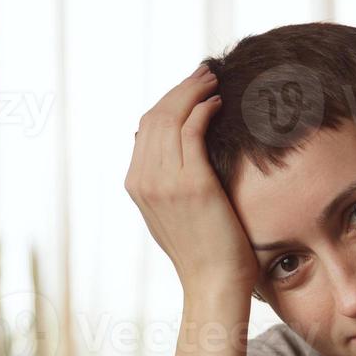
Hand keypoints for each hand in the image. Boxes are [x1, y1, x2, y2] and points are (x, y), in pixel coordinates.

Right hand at [124, 64, 258, 299]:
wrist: (212, 284)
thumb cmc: (204, 252)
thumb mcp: (172, 214)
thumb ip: (163, 180)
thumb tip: (161, 147)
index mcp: (135, 184)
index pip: (146, 127)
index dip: (168, 101)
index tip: (190, 87)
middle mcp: (143, 179)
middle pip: (156, 116)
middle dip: (181, 89)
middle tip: (205, 72)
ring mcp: (164, 181)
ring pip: (173, 117)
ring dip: (194, 92)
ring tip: (214, 80)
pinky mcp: (190, 182)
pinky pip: (192, 129)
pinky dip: (204, 109)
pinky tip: (219, 103)